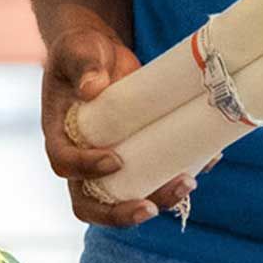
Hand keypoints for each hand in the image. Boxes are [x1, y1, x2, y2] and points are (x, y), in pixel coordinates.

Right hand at [42, 12, 195, 227]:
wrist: (100, 53)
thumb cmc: (82, 49)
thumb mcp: (79, 50)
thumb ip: (84, 66)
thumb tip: (92, 87)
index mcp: (59, 133)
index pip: (63, 162)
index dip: (85, 168)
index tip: (115, 160)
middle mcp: (80, 157)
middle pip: (89, 202)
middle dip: (119, 213)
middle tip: (149, 208)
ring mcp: (108, 162)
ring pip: (125, 198)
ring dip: (156, 199)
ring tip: (187, 183)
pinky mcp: (135, 157)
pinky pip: (152, 178)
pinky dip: (176, 177)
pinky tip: (204, 163)